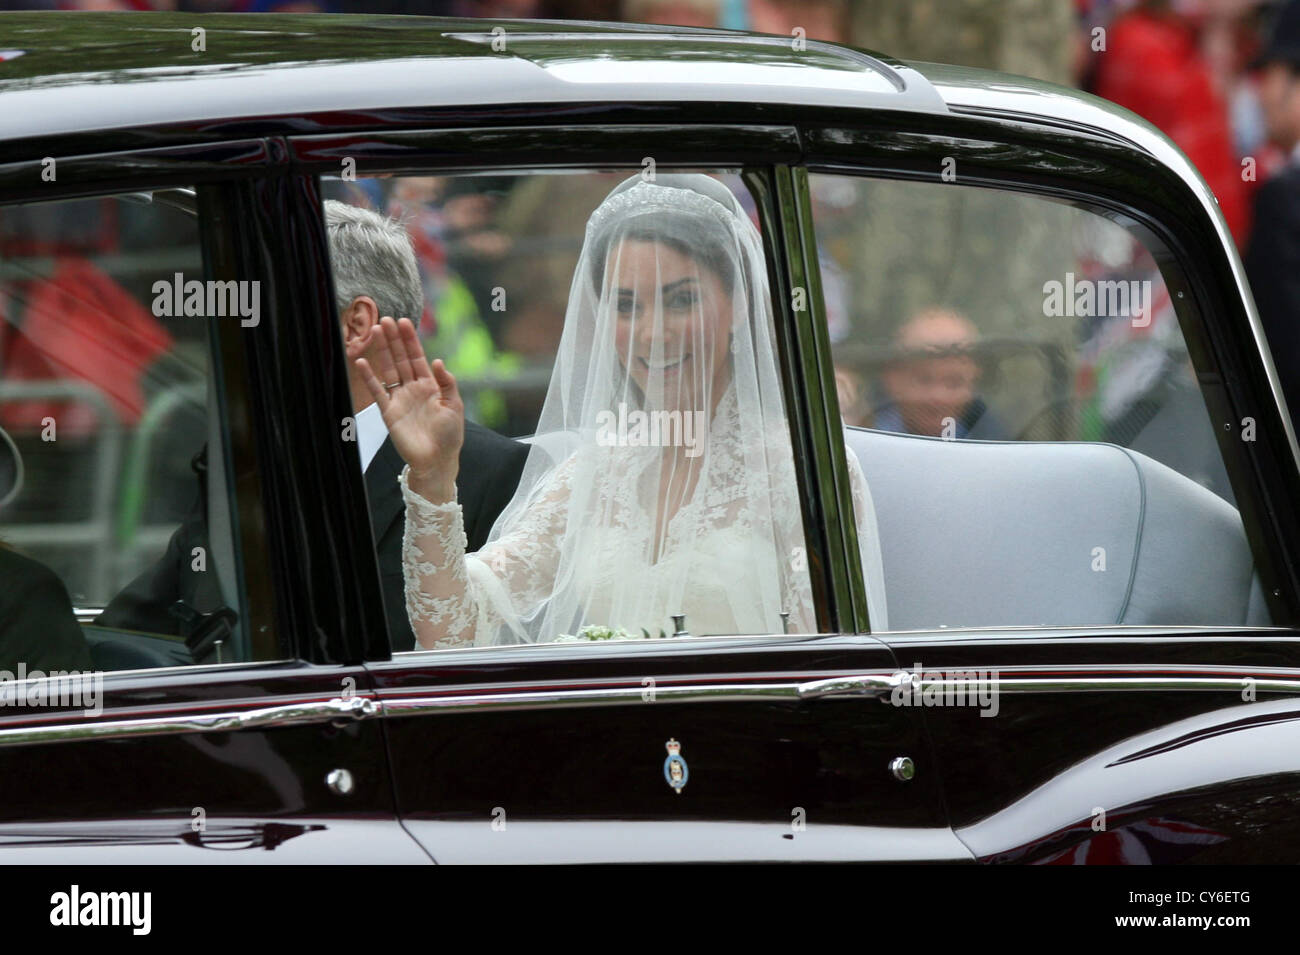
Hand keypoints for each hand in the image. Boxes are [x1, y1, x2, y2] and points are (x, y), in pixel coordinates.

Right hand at [355, 317, 462, 502]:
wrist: (437, 460)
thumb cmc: (449, 435)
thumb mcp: (454, 406)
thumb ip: (447, 382)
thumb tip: (437, 360)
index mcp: (430, 385)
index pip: (418, 357)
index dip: (411, 340)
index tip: (404, 322)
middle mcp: (413, 389)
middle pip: (401, 359)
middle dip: (394, 340)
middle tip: (385, 320)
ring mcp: (399, 399)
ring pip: (389, 370)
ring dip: (382, 352)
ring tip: (375, 331)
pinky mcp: (389, 412)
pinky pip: (377, 391)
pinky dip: (370, 377)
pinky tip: (362, 362)